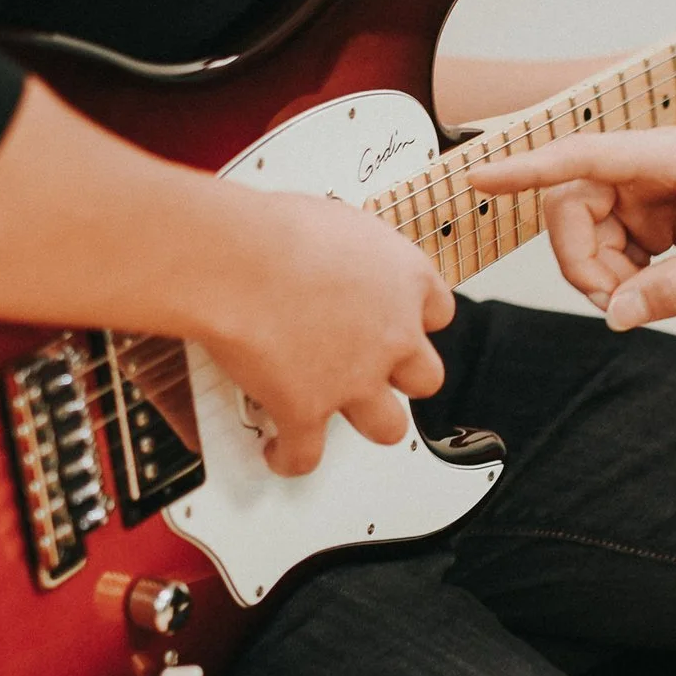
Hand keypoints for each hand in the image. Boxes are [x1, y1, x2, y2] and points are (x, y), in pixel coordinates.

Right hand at [191, 190, 454, 475]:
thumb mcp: (334, 218)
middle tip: (376, 369)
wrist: (238, 259)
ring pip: (389, 427)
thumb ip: (350, 248)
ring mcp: (354, 380)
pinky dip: (290, 457)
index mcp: (405, 280)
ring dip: (366, 422)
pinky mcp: (306, 410)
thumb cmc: (275, 228)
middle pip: (425, 376)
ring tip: (341, 413)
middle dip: (402, 376)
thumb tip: (332, 248)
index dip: (416, 318)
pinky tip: (279, 451)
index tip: (400, 318)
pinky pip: (305, 455)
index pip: (437, 310)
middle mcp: (392, 335)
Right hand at [470, 126, 675, 328]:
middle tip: (626, 308)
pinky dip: (640, 284)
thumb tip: (620, 317)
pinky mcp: (657, 217)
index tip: (479, 177)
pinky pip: (621, 255)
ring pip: (593, 240)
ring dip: (617, 283)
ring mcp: (648, 193)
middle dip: (585, 267)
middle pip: (571, 212)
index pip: (577, 157)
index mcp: (662, 156)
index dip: (525, 169)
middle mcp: (645, 169)